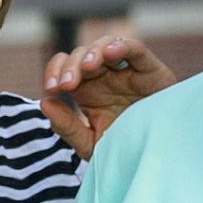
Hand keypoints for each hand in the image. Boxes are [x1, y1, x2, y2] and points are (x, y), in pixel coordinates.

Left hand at [38, 28, 170, 154]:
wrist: (158, 157)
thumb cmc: (125, 150)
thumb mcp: (91, 144)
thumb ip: (67, 127)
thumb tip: (44, 102)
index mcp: (87, 88)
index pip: (64, 66)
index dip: (54, 71)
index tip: (52, 89)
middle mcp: (105, 75)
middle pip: (81, 54)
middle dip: (71, 66)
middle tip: (68, 85)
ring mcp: (127, 70)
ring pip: (104, 45)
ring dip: (93, 52)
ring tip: (88, 67)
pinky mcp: (150, 69)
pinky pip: (135, 48)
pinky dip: (122, 46)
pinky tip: (110, 53)